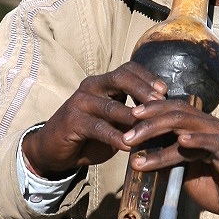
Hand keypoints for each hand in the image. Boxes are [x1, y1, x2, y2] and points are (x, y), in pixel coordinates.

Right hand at [21, 63, 167, 177]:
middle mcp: (91, 87)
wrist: (54, 149)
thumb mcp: (114, 123)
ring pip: (111, 105)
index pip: (127, 69)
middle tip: (161, 101)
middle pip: (120, 78)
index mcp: (103, 83)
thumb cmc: (89, 135)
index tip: (165, 90)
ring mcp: (79, 102)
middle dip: (143, 89)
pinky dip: (115, 137)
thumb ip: (132, 117)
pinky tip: (129, 146)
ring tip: (150, 126)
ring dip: (133, 117)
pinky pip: (98, 127)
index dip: (147, 77)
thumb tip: (163, 116)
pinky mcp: (72, 121)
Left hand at [123, 99, 218, 218]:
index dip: (150, 109)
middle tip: (126, 134)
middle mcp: (210, 127)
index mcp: (199, 127)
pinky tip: (181, 141)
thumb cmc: (213, 185)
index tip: (127, 116)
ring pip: (187, 127)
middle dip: (148, 122)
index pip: (172, 109)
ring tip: (137, 142)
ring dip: (159, 134)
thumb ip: (166, 158)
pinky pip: (212, 143)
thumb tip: (136, 156)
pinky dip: (196, 140)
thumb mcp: (182, 170)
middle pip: (176, 114)